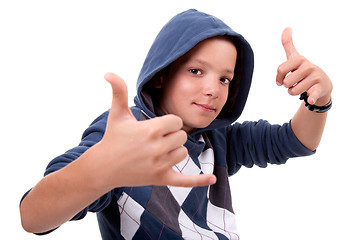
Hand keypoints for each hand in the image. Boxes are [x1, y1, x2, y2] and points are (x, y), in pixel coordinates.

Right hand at [94, 72, 215, 188]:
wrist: (104, 167)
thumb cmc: (113, 138)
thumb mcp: (117, 113)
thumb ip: (118, 91)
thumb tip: (108, 73)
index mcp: (150, 130)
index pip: (176, 121)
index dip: (168, 122)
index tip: (156, 126)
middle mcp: (157, 148)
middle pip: (182, 136)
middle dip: (171, 136)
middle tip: (154, 140)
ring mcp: (159, 165)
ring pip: (183, 153)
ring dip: (174, 150)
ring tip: (157, 151)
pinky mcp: (160, 179)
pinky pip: (184, 181)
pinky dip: (199, 181)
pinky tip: (212, 179)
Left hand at [276, 28, 332, 105]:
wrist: (322, 84)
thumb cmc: (304, 70)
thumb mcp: (295, 57)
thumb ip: (288, 44)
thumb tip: (287, 27)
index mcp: (300, 59)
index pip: (281, 69)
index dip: (279, 77)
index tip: (281, 79)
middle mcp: (308, 66)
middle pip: (286, 82)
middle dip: (287, 86)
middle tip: (295, 83)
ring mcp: (314, 77)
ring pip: (293, 91)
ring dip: (293, 93)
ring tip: (301, 88)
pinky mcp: (319, 88)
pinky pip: (313, 93)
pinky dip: (312, 97)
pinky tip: (311, 98)